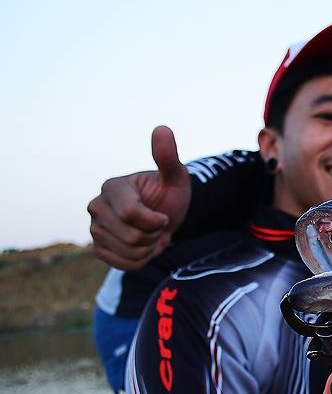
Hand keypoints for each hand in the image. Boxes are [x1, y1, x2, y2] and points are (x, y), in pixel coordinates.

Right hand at [88, 126, 190, 269]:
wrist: (166, 215)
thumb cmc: (170, 193)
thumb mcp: (175, 176)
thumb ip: (167, 157)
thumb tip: (162, 129)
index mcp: (112, 187)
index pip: (132, 214)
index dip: (156, 220)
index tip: (163, 214)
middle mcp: (96, 207)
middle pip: (132, 237)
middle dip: (154, 234)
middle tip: (158, 224)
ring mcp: (94, 229)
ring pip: (130, 252)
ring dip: (150, 247)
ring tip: (151, 233)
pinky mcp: (99, 248)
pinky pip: (125, 265)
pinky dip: (142, 259)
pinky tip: (143, 245)